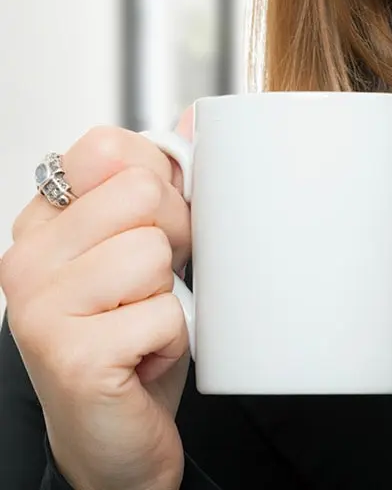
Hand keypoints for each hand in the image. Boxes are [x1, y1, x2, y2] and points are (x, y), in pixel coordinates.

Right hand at [0, 109, 193, 489]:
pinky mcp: (69, 355)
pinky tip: (144, 358)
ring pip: (153, 252)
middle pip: (143, 193)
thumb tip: (201, 116)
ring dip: (173, 294)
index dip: (158, 186)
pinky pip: (164, 313)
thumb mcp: (155, 246)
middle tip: (154, 286)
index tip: (150, 231)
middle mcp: (26, 257)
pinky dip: (174, 339)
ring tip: (145, 323)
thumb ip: (168, 182)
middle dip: (172, 239)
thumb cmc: (136, 337)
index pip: (111, 147)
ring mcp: (38, 306)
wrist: (117, 439)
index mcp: (45, 220)